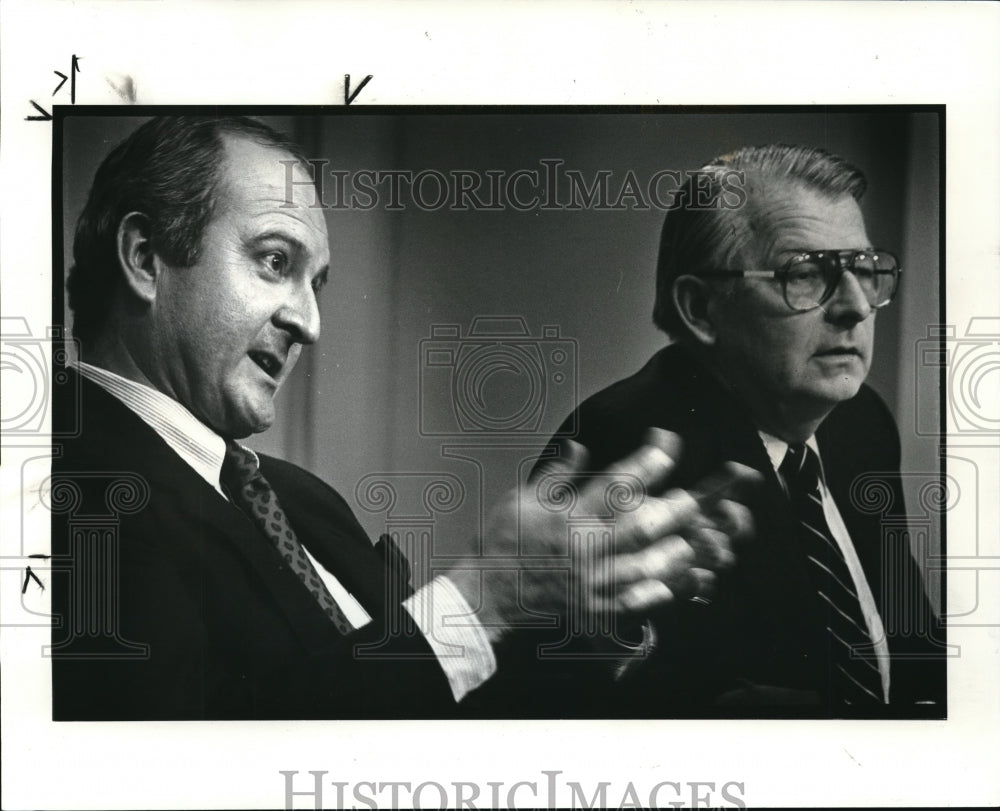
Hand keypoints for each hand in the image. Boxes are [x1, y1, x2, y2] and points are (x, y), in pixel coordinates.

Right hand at [447, 429, 757, 643]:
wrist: (489, 593)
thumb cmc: (504, 541)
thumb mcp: (521, 497)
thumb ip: (555, 474)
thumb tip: (580, 448)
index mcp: (567, 516)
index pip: (613, 485)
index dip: (644, 464)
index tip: (665, 448)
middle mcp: (584, 547)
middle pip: (640, 527)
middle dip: (673, 510)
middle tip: (697, 496)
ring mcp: (591, 581)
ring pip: (643, 566)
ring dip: (673, 553)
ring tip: (692, 540)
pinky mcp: (594, 607)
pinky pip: (634, 601)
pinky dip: (657, 591)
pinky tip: (675, 580)